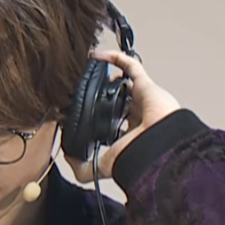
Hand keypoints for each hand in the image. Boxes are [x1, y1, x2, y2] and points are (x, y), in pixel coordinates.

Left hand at [67, 49, 182, 182]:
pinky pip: (131, 66)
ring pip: (124, 82)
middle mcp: (136, 116)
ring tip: (88, 69)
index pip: (111, 123)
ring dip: (108, 75)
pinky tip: (96, 55)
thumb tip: (68, 158)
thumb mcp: (102, 166)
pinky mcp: (146, 85)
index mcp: (128, 135)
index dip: (97, 116)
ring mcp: (142, 99)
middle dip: (102, 93)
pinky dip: (114, 58)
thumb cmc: (136, 156)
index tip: (79, 111)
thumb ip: (83, 168)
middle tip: (82, 88)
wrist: (157, 146)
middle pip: (117, 100)